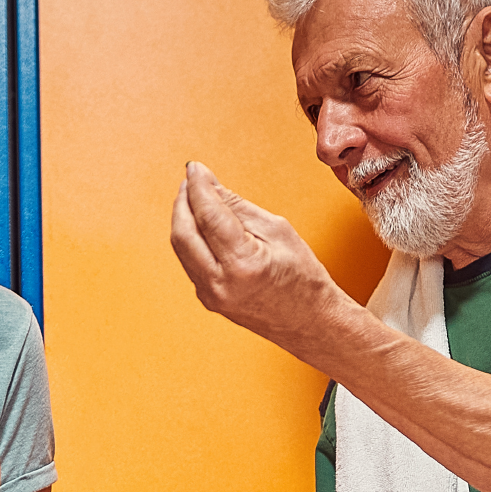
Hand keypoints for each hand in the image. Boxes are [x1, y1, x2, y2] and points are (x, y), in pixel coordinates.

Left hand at [168, 161, 355, 351]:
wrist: (309, 323)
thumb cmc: (303, 280)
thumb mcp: (278, 231)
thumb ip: (238, 207)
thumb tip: (210, 186)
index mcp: (243, 264)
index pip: (208, 215)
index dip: (198, 186)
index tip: (195, 168)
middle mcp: (220, 283)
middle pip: (183, 232)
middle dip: (183, 200)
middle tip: (192, 180)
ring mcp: (210, 295)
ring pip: (181, 247)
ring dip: (183, 218)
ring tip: (195, 197)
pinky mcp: (207, 299)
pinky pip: (189, 261)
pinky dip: (191, 238)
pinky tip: (201, 224)